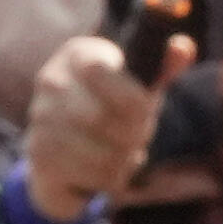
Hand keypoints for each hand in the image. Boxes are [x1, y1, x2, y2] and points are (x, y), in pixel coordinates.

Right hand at [15, 31, 146, 223]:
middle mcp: (51, 81)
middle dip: (133, 133)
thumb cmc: (111, 107)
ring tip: (126, 154)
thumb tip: (183, 47)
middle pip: (100, 116)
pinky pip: (89, 173)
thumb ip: (162, 67)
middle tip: (141, 137)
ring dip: (124, 158)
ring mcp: (40, 118)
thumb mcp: (138, 84)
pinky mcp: (39, 154)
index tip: (146, 109)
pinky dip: (109, 177)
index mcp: (78, 54)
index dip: (130, 96)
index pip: (98, 70)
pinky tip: (109, 170)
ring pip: (97, 150)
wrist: (67, 150)